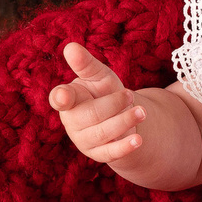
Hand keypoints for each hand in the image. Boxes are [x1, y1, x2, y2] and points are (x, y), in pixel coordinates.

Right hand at [50, 42, 146, 164]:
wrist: (120, 116)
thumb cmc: (104, 92)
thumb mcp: (99, 75)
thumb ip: (86, 64)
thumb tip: (71, 47)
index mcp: (68, 99)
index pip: (60, 99)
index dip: (61, 98)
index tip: (64, 95)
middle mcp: (72, 121)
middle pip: (90, 115)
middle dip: (113, 104)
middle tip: (129, 95)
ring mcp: (84, 140)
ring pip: (102, 133)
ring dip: (124, 121)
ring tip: (142, 112)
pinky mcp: (99, 154)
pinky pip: (111, 153)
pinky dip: (125, 147)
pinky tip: (138, 140)